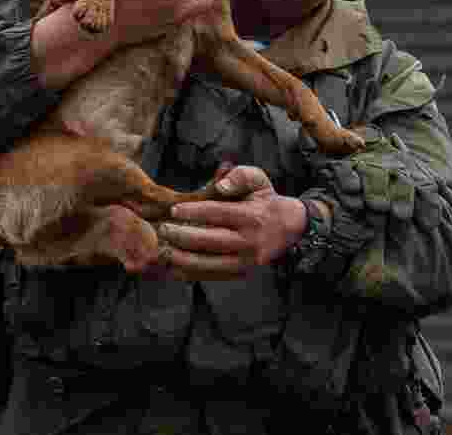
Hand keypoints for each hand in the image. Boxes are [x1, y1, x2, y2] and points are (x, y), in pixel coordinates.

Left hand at [151, 165, 307, 280]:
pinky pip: (212, 276)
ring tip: (163, 249)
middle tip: (162, 229)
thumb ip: (241, 176)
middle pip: (209, 241)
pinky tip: (173, 266)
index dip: (193, 211)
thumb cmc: (266, 201)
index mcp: (252, 216)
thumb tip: (220, 186)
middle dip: (181, 236)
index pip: (217, 213)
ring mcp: (245, 261)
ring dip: (181, 258)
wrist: (289, 229)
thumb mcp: (259, 180)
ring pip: (208, 263)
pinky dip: (190, 273)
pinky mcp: (242, 273)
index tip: (173, 210)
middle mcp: (249, 241)